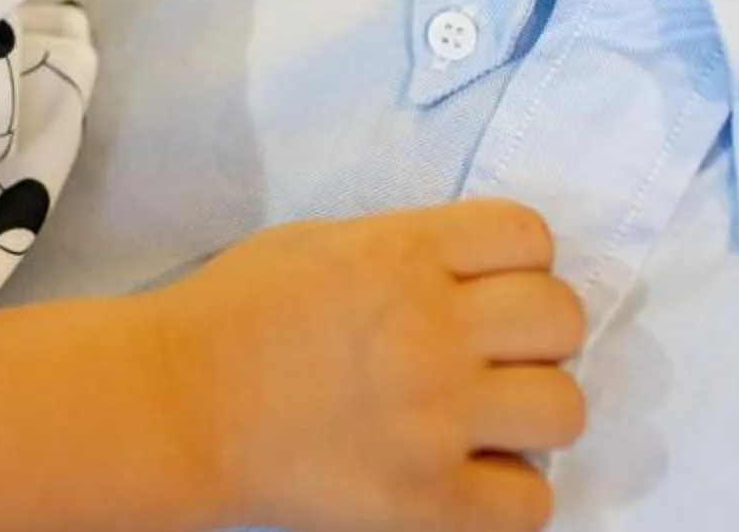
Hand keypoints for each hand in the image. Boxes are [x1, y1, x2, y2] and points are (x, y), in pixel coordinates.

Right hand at [150, 198, 585, 531]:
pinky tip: (466, 477)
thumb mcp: (323, 244)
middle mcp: (432, 328)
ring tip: (485, 422)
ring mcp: (435, 418)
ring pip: (564, 410)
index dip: (518, 262)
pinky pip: (533, 503)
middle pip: (562, 318)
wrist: (175, 402)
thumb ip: (406, 250)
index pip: (529, 235)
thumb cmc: (236, 313)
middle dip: (536, 335)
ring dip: (531, 415)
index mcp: (403, 253)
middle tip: (493, 357)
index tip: (489, 289)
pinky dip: (507, 494)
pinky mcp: (428, 500)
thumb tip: (480, 278)